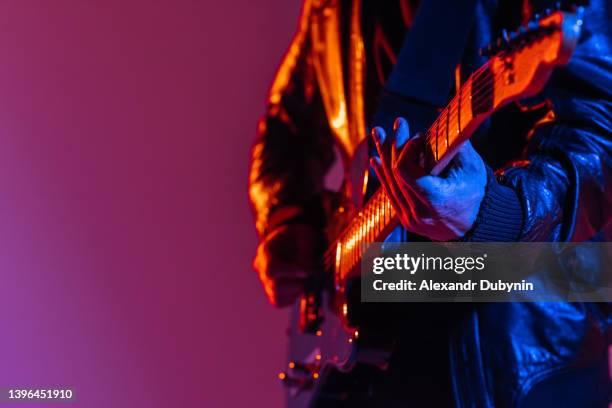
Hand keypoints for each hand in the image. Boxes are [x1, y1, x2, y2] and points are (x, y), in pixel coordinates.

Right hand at [253, 224, 321, 306]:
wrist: (295, 240)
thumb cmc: (299, 235)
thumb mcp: (305, 235)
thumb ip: (306, 251)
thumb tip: (308, 270)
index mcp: (266, 251)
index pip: (271, 268)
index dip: (289, 272)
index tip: (307, 272)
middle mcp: (261, 268)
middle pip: (273, 286)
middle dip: (296, 284)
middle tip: (311, 278)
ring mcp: (266, 281)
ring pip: (276, 297)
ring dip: (295, 292)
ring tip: (307, 282)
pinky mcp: (272, 291)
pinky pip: (279, 302)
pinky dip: (292, 298)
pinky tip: (301, 287)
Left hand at [370, 117, 486, 240]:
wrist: (477, 226)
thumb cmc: (477, 192)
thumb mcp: (472, 166)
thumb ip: (453, 144)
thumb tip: (441, 118)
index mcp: (435, 199)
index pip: (404, 170)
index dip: (407, 149)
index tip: (418, 136)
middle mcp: (419, 212)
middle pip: (394, 174)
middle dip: (394, 145)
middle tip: (398, 123)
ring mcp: (410, 219)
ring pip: (389, 183)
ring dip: (383, 156)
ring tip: (378, 134)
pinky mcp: (405, 220)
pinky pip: (390, 194)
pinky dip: (384, 174)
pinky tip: (376, 158)